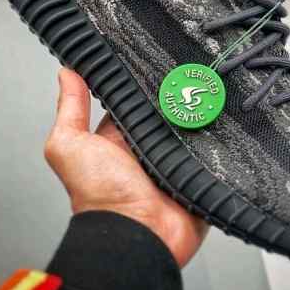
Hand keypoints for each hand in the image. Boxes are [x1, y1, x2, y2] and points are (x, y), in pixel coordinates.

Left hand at [45, 68, 207, 267]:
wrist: (137, 235)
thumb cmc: (99, 197)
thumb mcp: (70, 146)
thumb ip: (70, 110)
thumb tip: (66, 73)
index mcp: (119, 139)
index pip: (132, 99)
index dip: (139, 80)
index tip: (149, 53)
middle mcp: (148, 147)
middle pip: (166, 109)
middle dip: (175, 91)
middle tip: (186, 65)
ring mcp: (175, 159)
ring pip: (192, 123)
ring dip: (199, 110)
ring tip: (209, 84)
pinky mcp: (199, 172)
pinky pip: (213, 147)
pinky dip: (217, 134)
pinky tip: (223, 112)